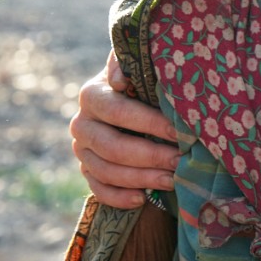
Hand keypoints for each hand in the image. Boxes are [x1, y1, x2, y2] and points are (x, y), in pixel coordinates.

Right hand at [70, 49, 178, 207]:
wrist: (129, 98)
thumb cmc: (141, 81)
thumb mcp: (137, 66)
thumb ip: (128, 63)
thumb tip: (118, 79)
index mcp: (92, 95)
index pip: (118, 112)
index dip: (149, 123)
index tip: (178, 132)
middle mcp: (81, 123)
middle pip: (112, 146)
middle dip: (150, 156)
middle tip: (180, 161)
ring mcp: (81, 150)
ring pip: (106, 171)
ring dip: (141, 178)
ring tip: (172, 180)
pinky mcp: (86, 170)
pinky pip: (98, 190)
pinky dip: (120, 197)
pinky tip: (143, 198)